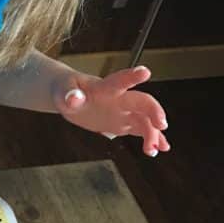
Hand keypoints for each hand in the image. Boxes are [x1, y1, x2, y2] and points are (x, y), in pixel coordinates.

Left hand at [52, 65, 169, 156]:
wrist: (70, 96)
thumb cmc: (66, 89)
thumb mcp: (62, 91)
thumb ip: (69, 95)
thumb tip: (73, 99)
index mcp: (105, 87)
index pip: (120, 80)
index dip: (132, 76)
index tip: (145, 72)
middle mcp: (120, 98)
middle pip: (142, 102)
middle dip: (154, 111)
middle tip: (161, 125)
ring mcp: (124, 111)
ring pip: (145, 120)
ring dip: (152, 133)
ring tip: (152, 150)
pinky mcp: (124, 123)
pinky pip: (141, 130)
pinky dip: (152, 139)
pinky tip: (160, 148)